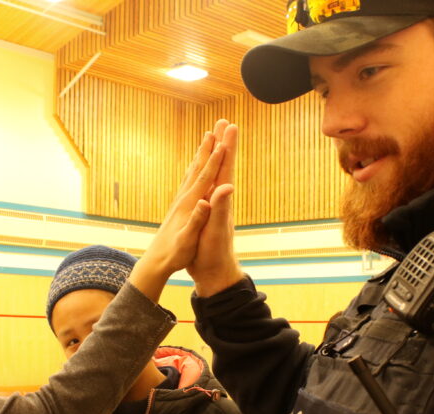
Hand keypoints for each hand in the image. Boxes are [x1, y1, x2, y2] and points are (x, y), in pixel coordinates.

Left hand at [128, 120, 234, 301]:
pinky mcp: (179, 207)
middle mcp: (184, 199)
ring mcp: (180, 201)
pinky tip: (194, 165)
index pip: (205, 178)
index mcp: (190, 205)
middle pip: (199, 167)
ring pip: (193, 171)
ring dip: (202, 153)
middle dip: (210, 147)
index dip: (215, 160)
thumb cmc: (174, 255)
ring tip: (208, 137)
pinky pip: (188, 181)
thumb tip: (205, 201)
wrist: (156, 263)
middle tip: (218, 126)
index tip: (224, 142)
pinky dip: (194, 169)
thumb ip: (197, 220)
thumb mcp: (187, 240)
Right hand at [188, 122, 243, 296]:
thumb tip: (227, 186)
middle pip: (223, 166)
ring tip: (215, 139)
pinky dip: (206, 174)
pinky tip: (204, 172)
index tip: (229, 126)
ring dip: (216, 156)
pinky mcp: (209, 212)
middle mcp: (221, 200)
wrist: (215, 272)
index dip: (227, 147)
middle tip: (224, 122)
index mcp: (222, 201)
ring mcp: (215, 205)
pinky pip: (207, 186)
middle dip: (223, 144)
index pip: (226, 168)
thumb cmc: (213, 254)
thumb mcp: (214, 231)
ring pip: (216, 174)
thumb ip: (219, 209)